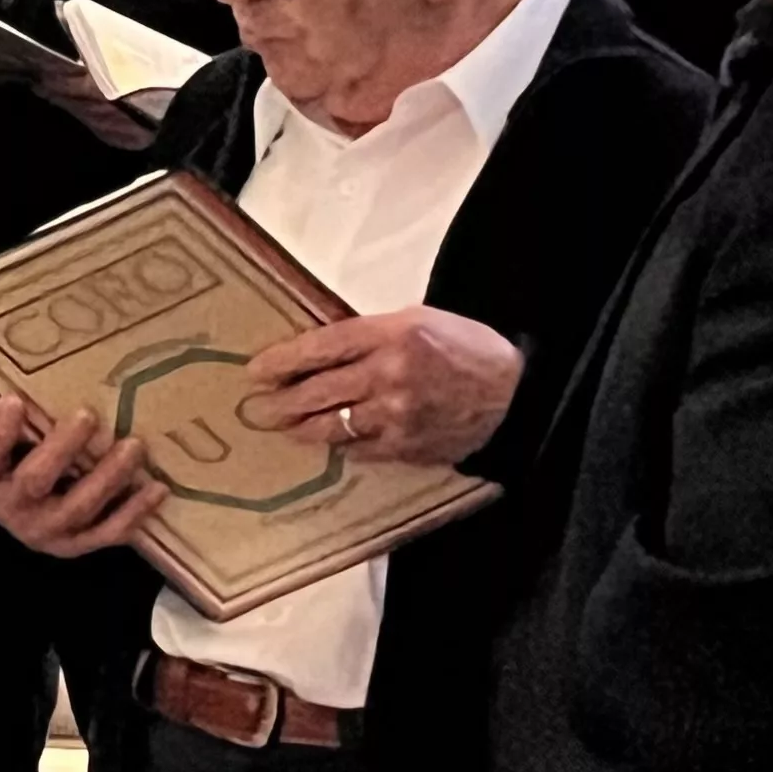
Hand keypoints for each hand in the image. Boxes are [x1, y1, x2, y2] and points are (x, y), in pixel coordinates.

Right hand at [0, 393, 165, 557]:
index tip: (14, 400)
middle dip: (62, 449)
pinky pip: (109, 534)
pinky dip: (134, 514)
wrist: (17, 522)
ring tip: (134, 445)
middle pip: (35, 481)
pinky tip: (156, 488)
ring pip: (79, 509)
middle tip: (89, 415)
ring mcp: (48, 532)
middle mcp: (12, 509)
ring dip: (108, 479)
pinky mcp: (80, 546)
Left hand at [245, 306, 522, 467]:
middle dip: (281, 402)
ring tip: (282, 427)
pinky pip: (361, 450)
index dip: (283, 361)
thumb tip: (319, 350)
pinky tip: (328, 442)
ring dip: (301, 429)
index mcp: (390, 334)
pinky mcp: (408, 448)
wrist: (517, 394)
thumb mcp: (417, 320)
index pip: (320, 347)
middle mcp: (388, 375)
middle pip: (317, 391)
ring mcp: (397, 416)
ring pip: (332, 426)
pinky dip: (341, 446)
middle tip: (256, 407)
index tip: (255, 371)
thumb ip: (369, 334)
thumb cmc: (465, 347)